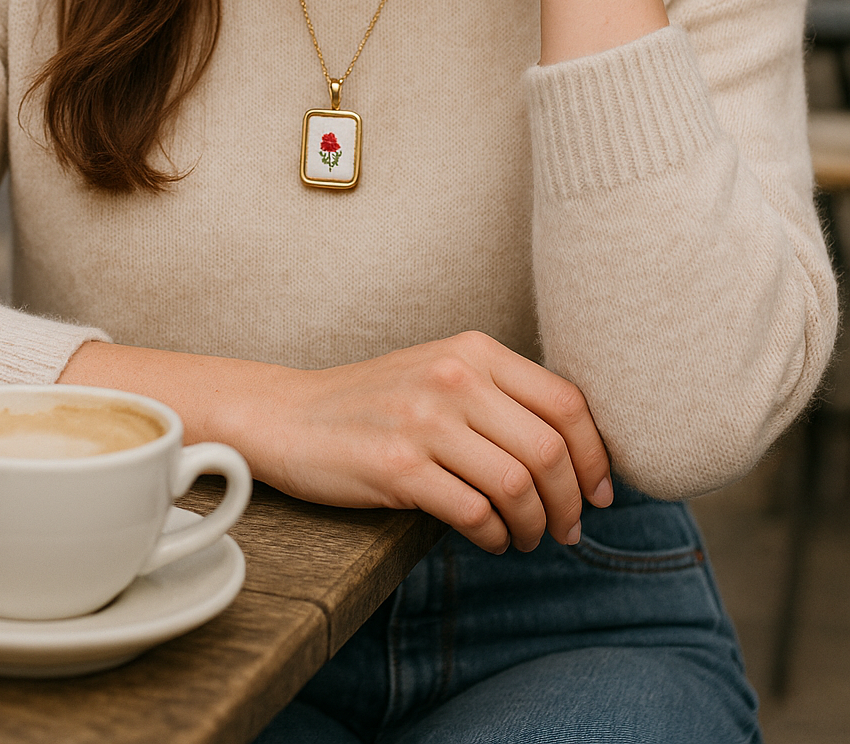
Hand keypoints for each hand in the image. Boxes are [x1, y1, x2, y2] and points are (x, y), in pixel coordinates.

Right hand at [272, 331, 611, 552]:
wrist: (290, 416)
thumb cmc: (375, 402)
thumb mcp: (442, 372)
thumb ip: (501, 394)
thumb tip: (574, 448)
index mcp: (474, 350)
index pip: (567, 402)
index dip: (595, 455)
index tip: (599, 491)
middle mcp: (454, 378)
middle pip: (550, 450)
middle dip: (571, 502)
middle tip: (568, 529)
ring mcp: (425, 422)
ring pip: (518, 487)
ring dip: (534, 527)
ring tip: (526, 538)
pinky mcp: (398, 468)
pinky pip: (474, 513)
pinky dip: (494, 537)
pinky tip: (490, 539)